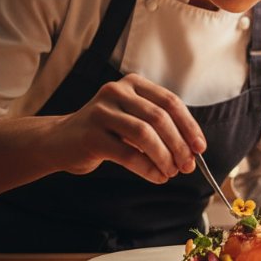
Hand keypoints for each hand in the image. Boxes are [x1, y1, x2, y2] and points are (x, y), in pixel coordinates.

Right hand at [51, 73, 205, 183]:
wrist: (60, 140)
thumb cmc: (105, 132)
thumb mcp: (132, 118)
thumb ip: (159, 127)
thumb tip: (192, 150)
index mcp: (133, 83)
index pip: (170, 101)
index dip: (189, 126)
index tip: (200, 148)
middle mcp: (116, 91)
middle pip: (159, 118)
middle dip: (179, 145)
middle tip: (188, 166)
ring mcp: (101, 111)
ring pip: (144, 134)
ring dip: (164, 157)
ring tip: (171, 172)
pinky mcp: (90, 134)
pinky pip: (127, 154)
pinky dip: (147, 168)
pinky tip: (156, 177)